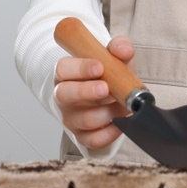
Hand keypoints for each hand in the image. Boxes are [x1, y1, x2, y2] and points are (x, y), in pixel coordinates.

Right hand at [55, 35, 134, 150]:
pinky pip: (93, 140)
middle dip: (86, 92)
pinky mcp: (82, 136)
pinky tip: (121, 123)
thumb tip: (123, 50)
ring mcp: (71, 118)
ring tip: (120, 105)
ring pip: (83, 119)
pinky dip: (109, 133)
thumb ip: (119, 48)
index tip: (99, 67)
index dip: (80, 68)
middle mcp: (64, 96)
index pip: (64, 69)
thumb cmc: (108, 75)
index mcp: (66, 73)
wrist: (110, 96)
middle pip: (65, 95)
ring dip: (105, 112)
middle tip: (105, 88)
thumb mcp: (113, 57)